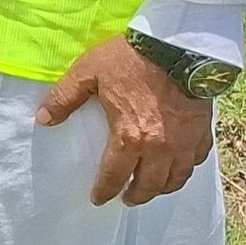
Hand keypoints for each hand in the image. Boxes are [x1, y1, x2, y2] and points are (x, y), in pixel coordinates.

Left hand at [36, 35, 216, 206]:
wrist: (178, 46)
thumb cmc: (129, 58)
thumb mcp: (88, 73)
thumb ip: (64, 98)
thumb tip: (43, 119)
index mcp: (130, 137)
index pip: (115, 175)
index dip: (105, 190)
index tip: (98, 199)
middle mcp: (159, 148)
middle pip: (149, 185)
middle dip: (136, 195)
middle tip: (126, 198)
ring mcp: (184, 142)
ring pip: (175, 178)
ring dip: (161, 187)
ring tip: (151, 187)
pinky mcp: (202, 131)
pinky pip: (195, 161)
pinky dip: (184, 169)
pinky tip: (177, 167)